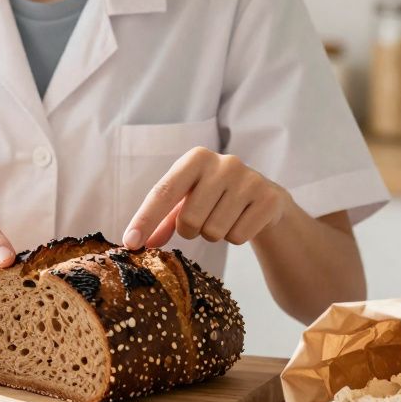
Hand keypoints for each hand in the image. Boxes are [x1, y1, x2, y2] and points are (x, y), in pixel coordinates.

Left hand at [122, 147, 289, 248]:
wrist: (264, 197)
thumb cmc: (214, 198)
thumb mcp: (186, 201)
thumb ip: (161, 220)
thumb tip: (137, 241)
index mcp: (196, 158)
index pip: (163, 192)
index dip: (145, 219)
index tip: (131, 243)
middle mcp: (224, 163)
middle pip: (190, 220)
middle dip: (190, 230)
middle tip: (202, 220)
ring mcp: (249, 179)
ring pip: (214, 231)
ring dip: (214, 234)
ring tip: (224, 217)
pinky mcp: (269, 199)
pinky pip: (238, 237)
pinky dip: (235, 237)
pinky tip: (242, 220)